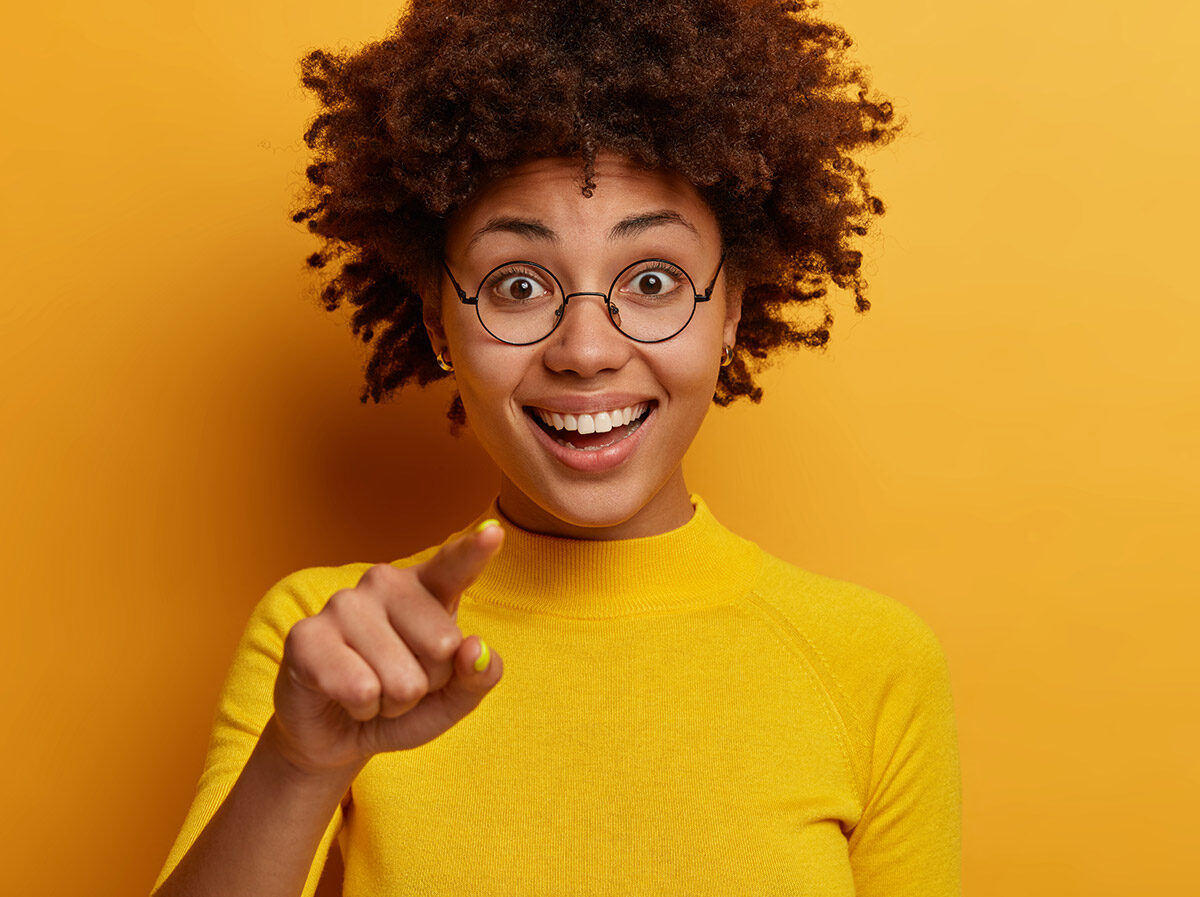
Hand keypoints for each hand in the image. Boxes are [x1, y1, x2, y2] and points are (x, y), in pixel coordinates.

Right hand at [266, 521, 504, 776]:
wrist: (336, 734)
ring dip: (392, 703)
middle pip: (443, 648)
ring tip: (371, 692)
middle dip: (427, 685)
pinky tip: (345, 698)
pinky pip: (362, 690)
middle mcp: (385, 582)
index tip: (493, 533)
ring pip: (402, 679)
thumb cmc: (399, 703)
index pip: (455, 566)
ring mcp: (343, 604)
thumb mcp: (451, 699)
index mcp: (427, 588)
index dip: (475, 551)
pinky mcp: (306, 636)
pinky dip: (362, 710)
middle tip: (398, 684)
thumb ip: (478, 676)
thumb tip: (474, 649)